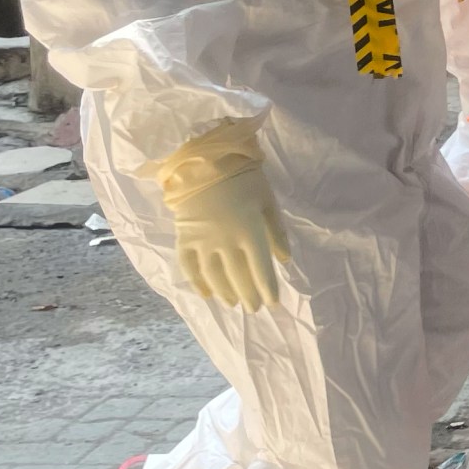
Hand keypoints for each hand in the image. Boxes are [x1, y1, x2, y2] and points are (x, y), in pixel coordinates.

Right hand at [169, 163, 292, 309]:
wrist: (204, 160)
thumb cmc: (243, 178)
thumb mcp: (267, 200)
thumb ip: (276, 231)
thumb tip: (284, 260)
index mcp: (249, 230)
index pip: (261, 268)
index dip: (267, 288)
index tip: (272, 302)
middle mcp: (225, 241)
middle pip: (238, 276)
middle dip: (248, 295)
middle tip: (254, 308)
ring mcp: (202, 241)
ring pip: (214, 275)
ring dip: (225, 292)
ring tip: (233, 303)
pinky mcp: (184, 238)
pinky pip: (189, 266)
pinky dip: (197, 283)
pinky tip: (206, 294)